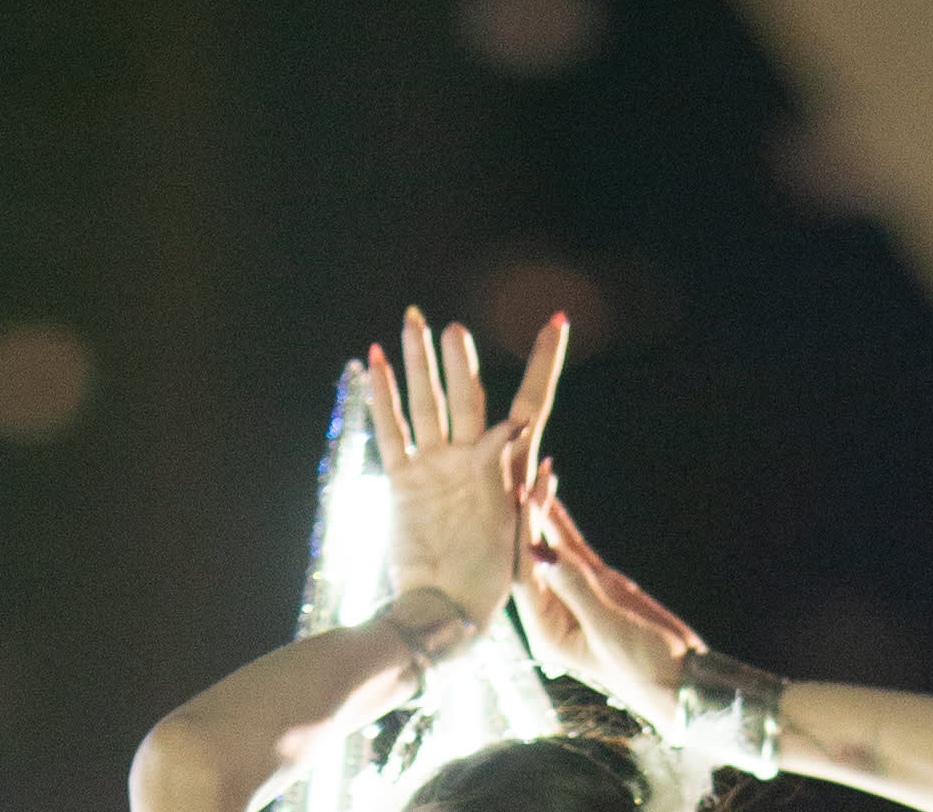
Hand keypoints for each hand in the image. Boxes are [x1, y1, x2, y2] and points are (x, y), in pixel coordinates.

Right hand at [366, 307, 568, 626]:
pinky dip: (382, 398)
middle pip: (466, 396)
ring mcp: (435, 467)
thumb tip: (520, 427)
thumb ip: (516, 473)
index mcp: (507, 467)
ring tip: (412, 321)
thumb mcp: (514, 533)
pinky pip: (391, 432)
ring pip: (425, 403)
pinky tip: (374, 364)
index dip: (542, 362)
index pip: (530, 402)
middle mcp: (469, 459)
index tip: (557, 321)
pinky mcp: (404, 483)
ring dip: (419, 363)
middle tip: (453, 325)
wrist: (445, 612)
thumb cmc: (488, 584)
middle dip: (459, 360)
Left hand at [514, 460, 705, 719]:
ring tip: (532, 469)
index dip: (525, 531)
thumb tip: (543, 553)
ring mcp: (573, 600)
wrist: (683, 686)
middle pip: (529, 556)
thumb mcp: (610, 629)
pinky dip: (561, 524)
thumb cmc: (647, 669)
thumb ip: (577, 590)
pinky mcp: (597, 591)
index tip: (526, 493)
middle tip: (517, 467)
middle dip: (524, 514)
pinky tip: (551, 495)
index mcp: (546, 632)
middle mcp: (552, 615)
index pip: (527, 573)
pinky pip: (572, 551)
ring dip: (540, 511)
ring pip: (549, 547)